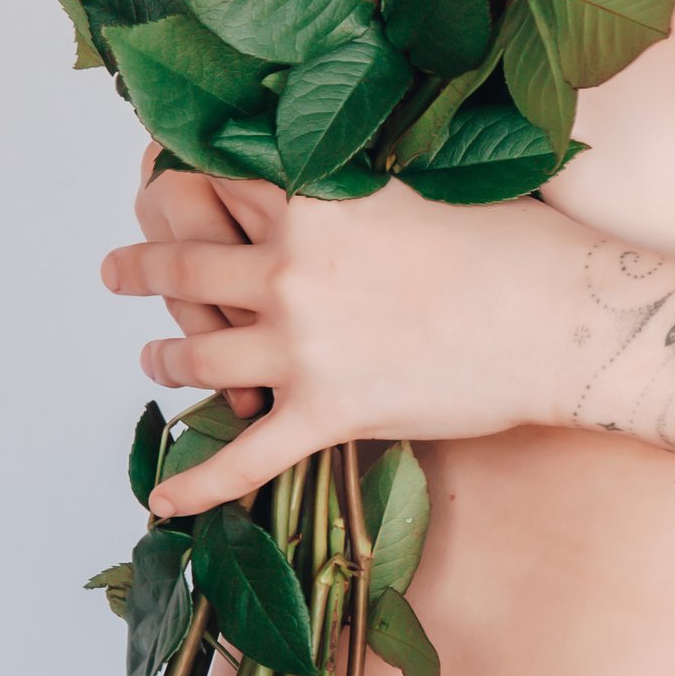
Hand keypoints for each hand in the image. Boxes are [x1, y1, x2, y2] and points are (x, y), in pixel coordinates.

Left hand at [101, 175, 596, 514]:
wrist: (560, 318)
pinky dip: (199, 484)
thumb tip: (335, 178)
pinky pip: (244, 459)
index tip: (159, 177)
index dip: (183, 178)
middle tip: (115, 268)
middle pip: (184, 265)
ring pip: (197, 356)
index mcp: (313, 203)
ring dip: (163, 355)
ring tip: (153, 356)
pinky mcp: (328, 414)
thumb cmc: (513, 245)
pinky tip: (163, 498)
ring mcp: (302, 347)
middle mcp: (290, 271)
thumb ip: (356, 189)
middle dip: (139, 267)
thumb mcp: (420, 188)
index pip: (219, 180)